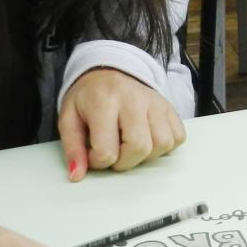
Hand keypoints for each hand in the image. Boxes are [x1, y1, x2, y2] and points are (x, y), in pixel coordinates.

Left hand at [58, 68, 184, 180]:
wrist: (108, 71)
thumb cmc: (88, 97)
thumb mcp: (69, 118)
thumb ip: (72, 148)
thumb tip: (77, 175)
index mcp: (104, 101)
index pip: (107, 151)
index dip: (98, 162)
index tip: (93, 153)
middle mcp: (133, 99)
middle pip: (139, 148)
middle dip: (124, 162)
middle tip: (114, 152)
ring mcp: (155, 102)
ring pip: (162, 144)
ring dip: (146, 155)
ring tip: (130, 145)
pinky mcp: (169, 107)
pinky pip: (177, 137)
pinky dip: (164, 146)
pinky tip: (147, 139)